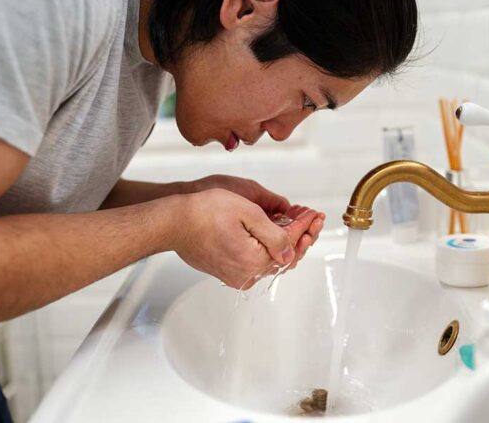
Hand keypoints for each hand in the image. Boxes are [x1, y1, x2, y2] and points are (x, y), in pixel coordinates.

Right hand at [190, 175, 325, 264]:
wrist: (173, 223)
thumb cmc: (204, 212)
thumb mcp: (246, 212)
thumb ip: (274, 233)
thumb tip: (292, 249)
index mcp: (254, 260)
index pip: (290, 243)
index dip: (305, 226)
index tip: (314, 214)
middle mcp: (247, 274)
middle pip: (285, 256)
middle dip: (302, 235)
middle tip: (313, 219)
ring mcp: (237, 275)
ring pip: (273, 259)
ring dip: (288, 241)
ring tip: (300, 223)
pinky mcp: (229, 272)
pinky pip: (258, 262)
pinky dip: (271, 248)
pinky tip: (278, 233)